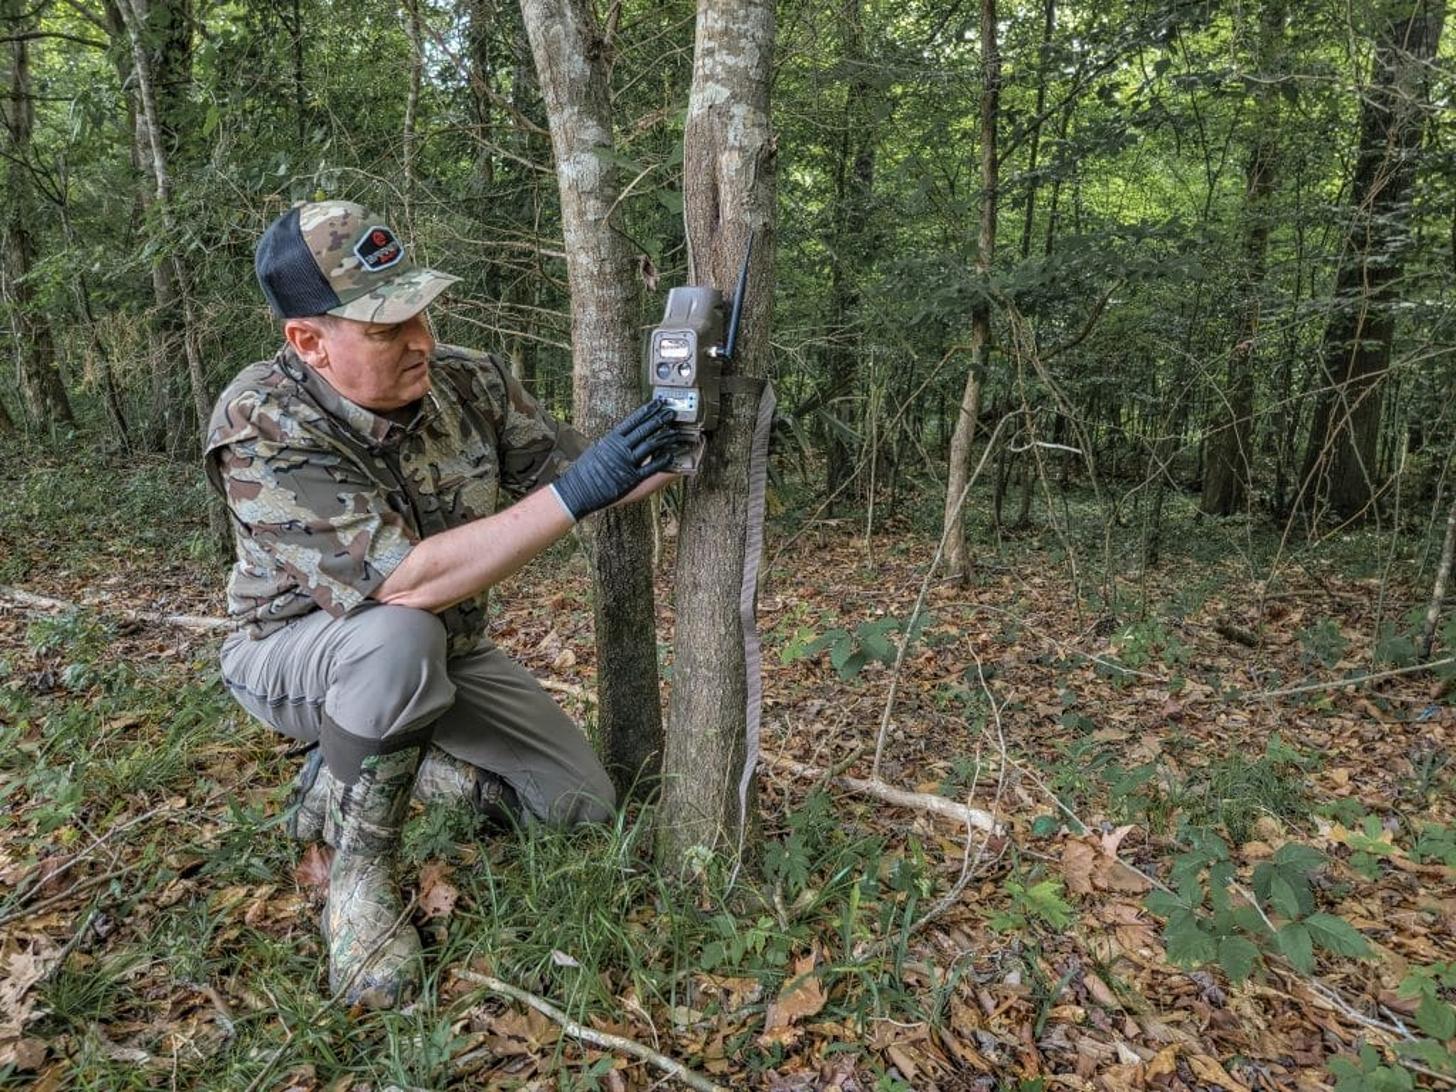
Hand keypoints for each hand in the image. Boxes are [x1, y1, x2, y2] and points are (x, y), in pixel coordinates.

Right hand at [549, 400, 680, 521]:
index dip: (647, 411)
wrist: (577, 490)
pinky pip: (651, 467)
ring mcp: (626, 463)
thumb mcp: (597, 450)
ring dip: (665, 437)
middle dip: (659, 419)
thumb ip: (611, 444)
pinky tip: (671, 455)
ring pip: (650, 445)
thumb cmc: (584, 472)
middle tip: (671, 412)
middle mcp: (620, 448)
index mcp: (611, 439)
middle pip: (644, 430)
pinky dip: (663, 460)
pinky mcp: (631, 478)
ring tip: (675, 431)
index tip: (657, 403)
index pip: (633, 420)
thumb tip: (620, 437)